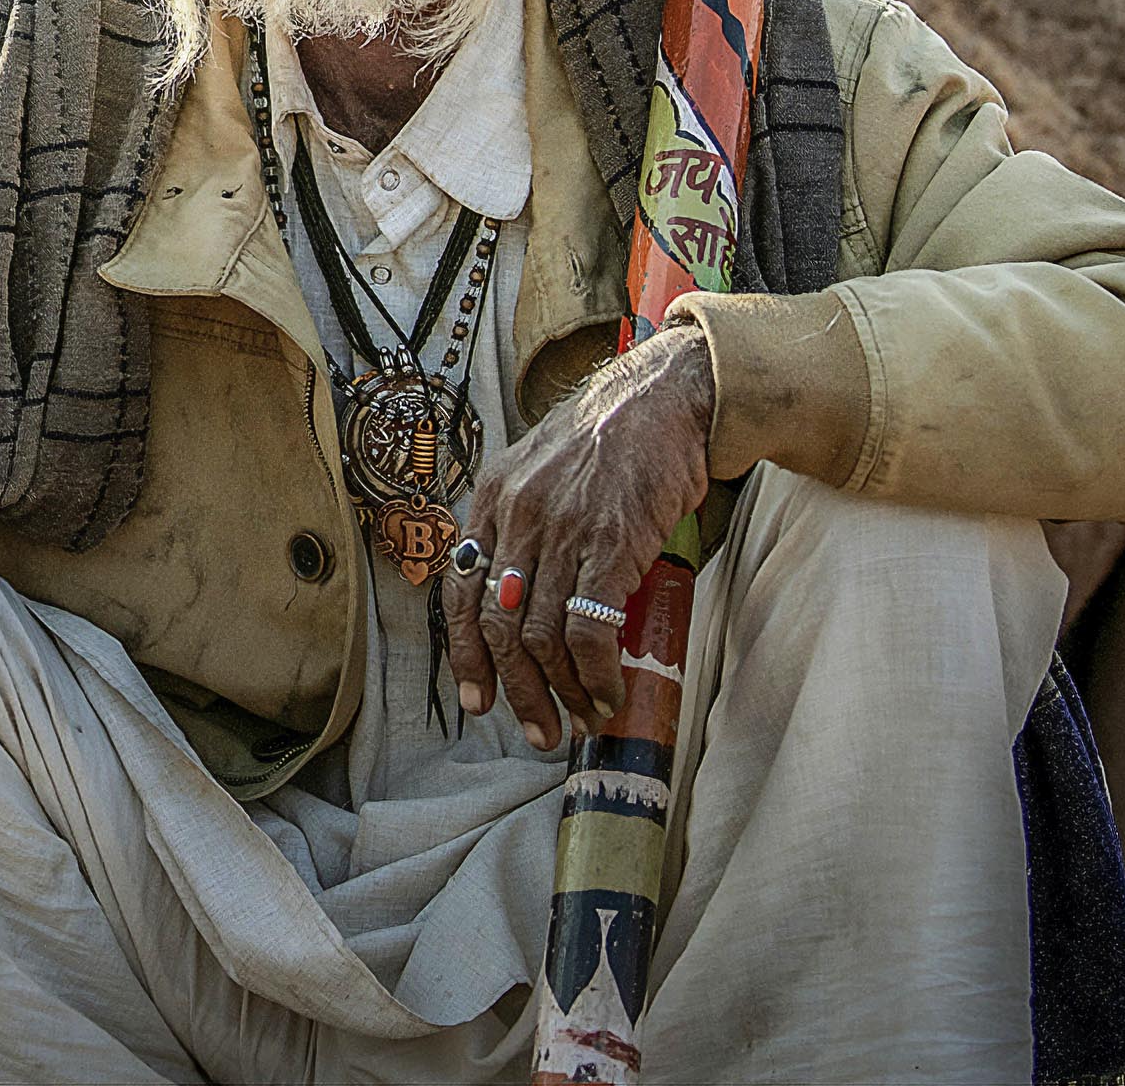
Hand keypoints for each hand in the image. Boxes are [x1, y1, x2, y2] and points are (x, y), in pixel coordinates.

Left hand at [440, 322, 714, 749]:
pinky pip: (590, 631)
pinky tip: (610, 693)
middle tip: (536, 730)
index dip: (465, 654)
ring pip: (541, 636)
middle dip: (514, 690)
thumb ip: (522, 519)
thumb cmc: (611, 434)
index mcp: (493, 496)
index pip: (459, 590)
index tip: (477, 699)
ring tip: (580, 718)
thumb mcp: (542, 464)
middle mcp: (517, 515)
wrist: (665, 395)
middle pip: (497, 625)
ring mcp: (562, 531)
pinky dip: (596, 674)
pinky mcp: (611, 545)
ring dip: (559, 691)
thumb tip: (518, 590)